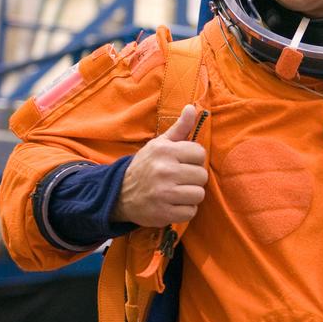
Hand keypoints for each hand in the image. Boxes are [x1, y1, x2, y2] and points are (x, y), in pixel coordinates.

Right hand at [112, 105, 207, 226]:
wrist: (120, 193)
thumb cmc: (146, 166)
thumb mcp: (159, 144)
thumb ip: (179, 127)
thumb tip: (191, 107)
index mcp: (165, 151)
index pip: (200, 153)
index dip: (193, 159)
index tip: (182, 163)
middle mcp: (165, 171)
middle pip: (202, 175)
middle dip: (193, 178)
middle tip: (179, 179)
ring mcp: (164, 193)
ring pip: (199, 194)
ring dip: (190, 195)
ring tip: (177, 192)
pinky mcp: (164, 213)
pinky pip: (191, 212)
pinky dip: (185, 210)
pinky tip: (173, 204)